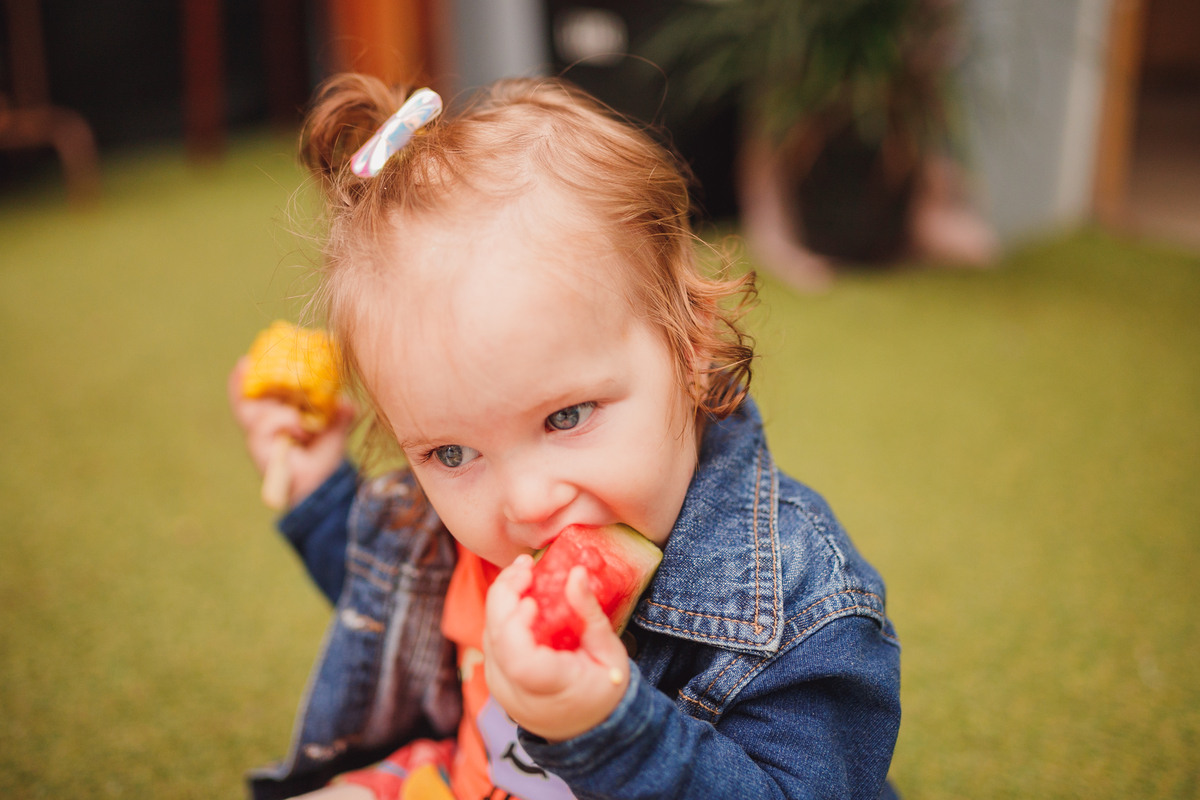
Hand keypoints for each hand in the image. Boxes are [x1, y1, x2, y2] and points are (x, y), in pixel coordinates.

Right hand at [227, 356, 353, 508]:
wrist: (320, 486)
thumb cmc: (322, 458)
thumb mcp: (334, 431)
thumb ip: (339, 414)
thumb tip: (348, 402)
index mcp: (276, 417)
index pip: (254, 393)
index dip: (246, 378)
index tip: (246, 360)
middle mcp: (262, 426)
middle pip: (246, 398)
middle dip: (247, 382)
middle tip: (248, 364)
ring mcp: (259, 438)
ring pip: (256, 410)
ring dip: (279, 407)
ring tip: (301, 417)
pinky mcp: (259, 449)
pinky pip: (264, 425)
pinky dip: (283, 420)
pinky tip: (301, 429)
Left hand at [483, 556, 629, 741]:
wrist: (587, 729)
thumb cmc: (604, 689)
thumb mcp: (608, 652)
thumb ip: (589, 613)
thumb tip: (577, 572)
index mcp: (548, 688)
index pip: (518, 658)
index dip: (515, 624)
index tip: (532, 598)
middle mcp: (515, 690)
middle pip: (495, 638)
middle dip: (504, 594)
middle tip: (525, 564)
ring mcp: (500, 685)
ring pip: (488, 634)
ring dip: (501, 598)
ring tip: (523, 570)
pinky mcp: (495, 675)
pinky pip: (492, 637)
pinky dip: (501, 611)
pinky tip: (518, 591)